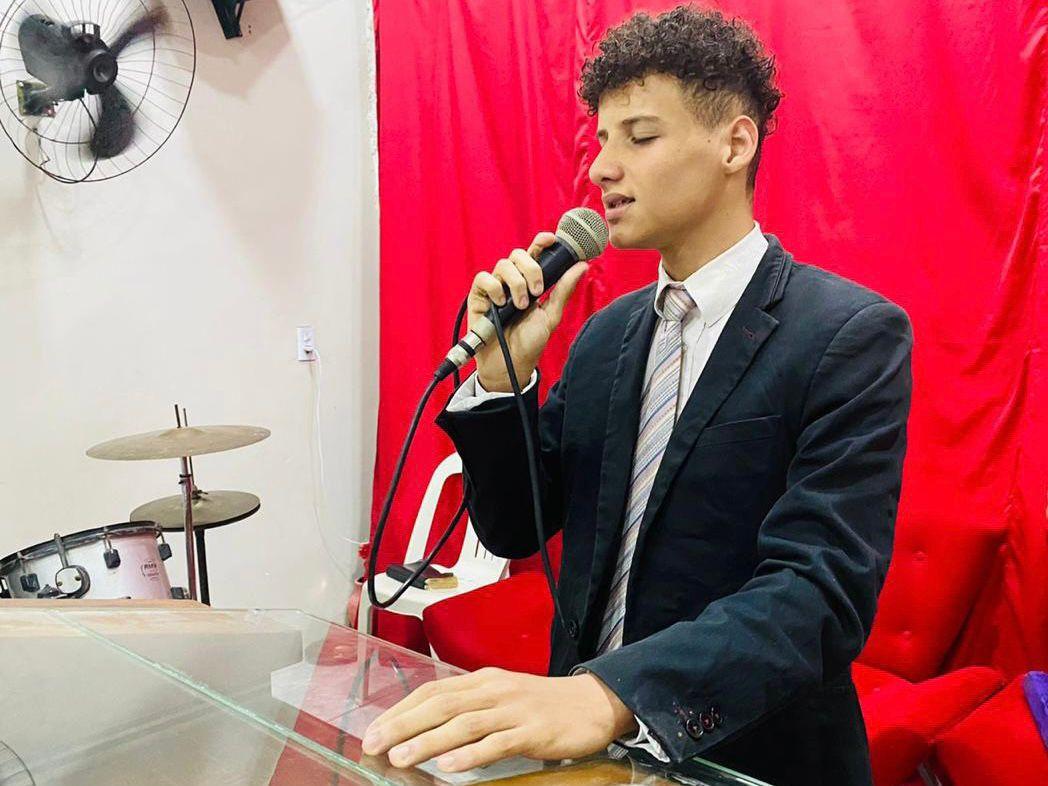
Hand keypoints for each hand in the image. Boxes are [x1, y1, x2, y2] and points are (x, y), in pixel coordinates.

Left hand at [361, 667, 637, 772]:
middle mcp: (493, 690)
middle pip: (440, 705)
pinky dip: (471, 754)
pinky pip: (497, 743)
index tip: (374, 729)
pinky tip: (449, 766)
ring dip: (428, 741)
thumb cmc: (543, 704)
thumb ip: (470, 707)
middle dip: (403, 724)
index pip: (432, 691)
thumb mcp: (502, 696)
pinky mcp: (533, 731)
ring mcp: (513, 710)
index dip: (401, 710)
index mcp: (483, 681)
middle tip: (373, 744)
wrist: (593, 703)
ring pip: (463, 723)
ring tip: (400, 757)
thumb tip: (428, 726)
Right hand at [469, 233, 588, 391]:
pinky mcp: (478, 297)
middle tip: (537, 292)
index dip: (542, 242)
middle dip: (531, 269)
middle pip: (518, 254)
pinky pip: (484, 278)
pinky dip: (494, 287)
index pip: (535, 254)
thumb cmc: (530, 342)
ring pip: (503, 265)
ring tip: (521, 305)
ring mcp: (495, 288)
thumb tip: (583, 265)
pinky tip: (501, 304)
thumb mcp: (551, 315)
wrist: (512, 364)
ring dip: (516, 283)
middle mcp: (512, 280)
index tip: (552, 239)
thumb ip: (564, 290)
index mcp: (531, 282)